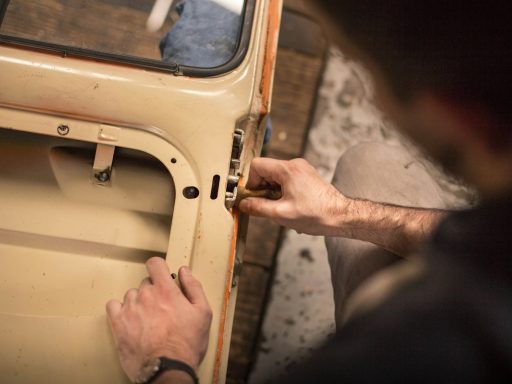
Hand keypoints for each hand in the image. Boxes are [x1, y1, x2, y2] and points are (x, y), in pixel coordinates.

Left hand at [106, 257, 211, 380]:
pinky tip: (130, 318)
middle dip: (153, 291)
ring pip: (131, 295)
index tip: (161, 274)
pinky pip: (113, 306)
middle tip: (162, 307)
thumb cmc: (186, 344)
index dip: (158, 267)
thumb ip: (193, 287)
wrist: (167, 369)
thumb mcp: (203, 313)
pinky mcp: (118, 324)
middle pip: (145, 282)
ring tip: (148, 318)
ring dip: (138, 302)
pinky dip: (120, 309)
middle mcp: (145, 295)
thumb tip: (185, 271)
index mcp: (166, 290)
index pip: (155, 264)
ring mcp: (130, 309)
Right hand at [239, 158, 349, 235]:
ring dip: (272, 193)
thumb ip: (258, 207)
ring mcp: (301, 170)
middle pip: (266, 170)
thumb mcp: (282, 214)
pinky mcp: (306, 177)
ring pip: (275, 177)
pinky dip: (282, 193)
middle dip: (262, 189)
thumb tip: (244, 204)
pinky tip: (289, 207)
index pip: (257, 165)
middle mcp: (295, 165)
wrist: (341, 216)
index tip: (254, 197)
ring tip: (281, 208)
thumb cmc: (317, 214)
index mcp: (288, 169)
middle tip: (267, 205)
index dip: (251, 182)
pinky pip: (285, 181)